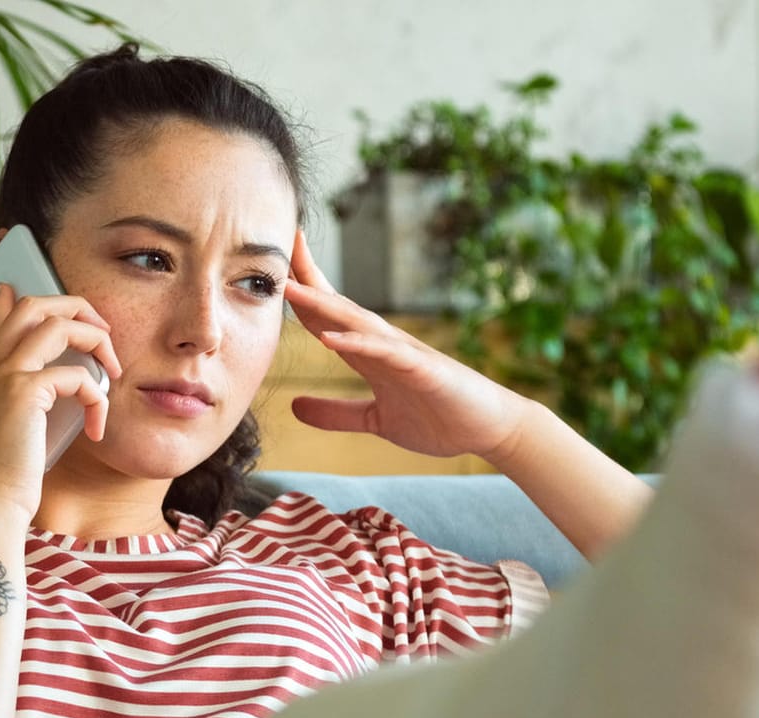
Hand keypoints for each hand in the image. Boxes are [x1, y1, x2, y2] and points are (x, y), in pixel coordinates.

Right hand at [0, 284, 122, 518]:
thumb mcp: (3, 437)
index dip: (8, 301)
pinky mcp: (22, 391)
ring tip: (113, 368)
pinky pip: (76, 375)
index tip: (12, 287)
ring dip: (94, 339)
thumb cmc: (1, 485)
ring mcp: (1, 376)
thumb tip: (44, 391)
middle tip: (101, 328)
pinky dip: (96, 397)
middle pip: (31, 306)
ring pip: (56, 323)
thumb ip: (15, 407)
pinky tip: (97, 426)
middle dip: (74, 307)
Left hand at [285, 231, 531, 461]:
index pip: (327, 314)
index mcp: (369, 353)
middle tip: (275, 247)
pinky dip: (358, 344)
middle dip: (306, 278)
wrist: (489, 430)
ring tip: (289, 289)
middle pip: (337, 305)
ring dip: (323, 304)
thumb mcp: (374, 419)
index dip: (300, 290)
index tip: (270, 266)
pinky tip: (330, 338)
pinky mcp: (423, 370)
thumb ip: (336, 413)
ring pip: (357, 322)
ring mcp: (404, 353)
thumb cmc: (438, 418)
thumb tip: (294, 407)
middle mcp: (384, 344)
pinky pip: (386, 354)